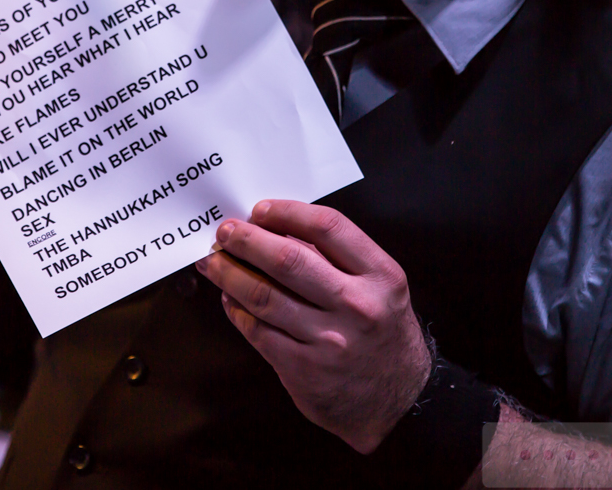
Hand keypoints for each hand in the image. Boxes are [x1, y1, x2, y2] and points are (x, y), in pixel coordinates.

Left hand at [195, 199, 430, 453]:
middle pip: (288, 259)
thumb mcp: (380, 288)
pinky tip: (229, 298)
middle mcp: (357, 305)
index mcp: (381, 276)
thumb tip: (278, 231)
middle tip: (225, 231)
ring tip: (213, 261)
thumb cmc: (382, 334)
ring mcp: (329, 340)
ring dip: (230, 274)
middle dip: (247, 240)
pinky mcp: (304, 369)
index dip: (287, 213)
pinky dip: (237, 311)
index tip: (260, 209)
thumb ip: (339, 259)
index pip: (328, 227)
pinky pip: (259, 331)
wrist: (398, 401)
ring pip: (265, 295)